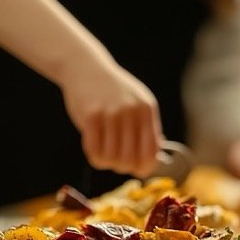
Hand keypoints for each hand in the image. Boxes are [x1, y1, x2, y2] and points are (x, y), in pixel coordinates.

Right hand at [60, 61, 161, 177]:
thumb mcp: (137, 102)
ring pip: (111, 158)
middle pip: (130, 159)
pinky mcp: (91, 116)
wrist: (86, 68)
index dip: (145, 168)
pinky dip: (94, 157)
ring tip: (103, 153)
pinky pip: (94, 151)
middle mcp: (131, 111)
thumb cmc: (112, 91)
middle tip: (116, 161)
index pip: (151, 151)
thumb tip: (153, 159)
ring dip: (106, 162)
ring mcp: (111, 113)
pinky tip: (94, 149)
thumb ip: (146, 128)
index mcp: (147, 109)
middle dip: (122, 167)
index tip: (137, 170)